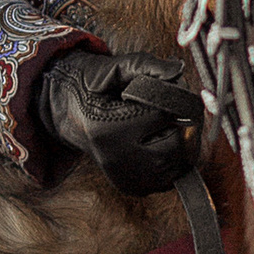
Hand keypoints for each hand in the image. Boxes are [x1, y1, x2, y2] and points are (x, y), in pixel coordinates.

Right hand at [37, 48, 205, 196]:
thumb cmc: (92, 88)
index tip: (164, 90)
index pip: (165, 115)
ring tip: (162, 123)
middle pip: (177, 144)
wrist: (71, 116)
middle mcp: (116, 160)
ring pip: (180, 163)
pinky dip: (173, 158)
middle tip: (169, 107)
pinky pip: (172, 175)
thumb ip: (146, 65)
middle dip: (183, 122)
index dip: (174, 98)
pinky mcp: (133, 188)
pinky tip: (158, 141)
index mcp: (108, 129)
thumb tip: (178, 70)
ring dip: (182, 141)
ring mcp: (125, 178)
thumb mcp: (113, 68)